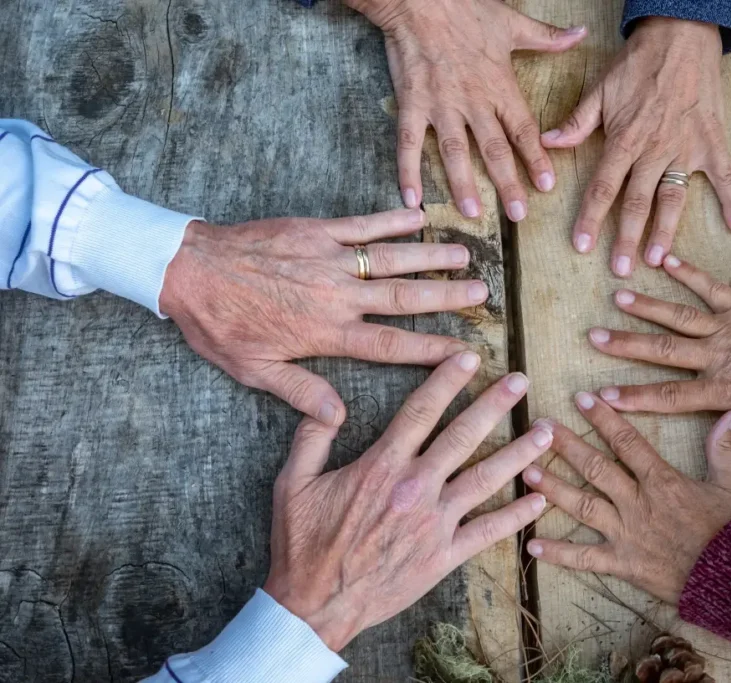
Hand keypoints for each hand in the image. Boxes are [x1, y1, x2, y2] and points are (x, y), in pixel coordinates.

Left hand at [159, 209, 484, 424]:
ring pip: (392, 258)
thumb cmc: (220, 324)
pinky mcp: (315, 231)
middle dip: (447, 296)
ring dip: (431, 256)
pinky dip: (392, 219)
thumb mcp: (255, 371)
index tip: (464, 352)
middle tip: (482, 293)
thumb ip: (302, 391)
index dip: (431, 349)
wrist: (186, 271)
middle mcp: (337, 296)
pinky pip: (361, 225)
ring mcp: (328, 259)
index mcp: (326, 333)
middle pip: (404, 297)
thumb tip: (340, 417)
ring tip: (465, 253)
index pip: (390, 345)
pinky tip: (418, 216)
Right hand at [263, 352, 549, 650]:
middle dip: (495, 404)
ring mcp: (433, 523)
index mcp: (381, 466)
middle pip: (463, 436)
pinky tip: (540, 499)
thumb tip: (326, 402)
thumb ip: (311, 438)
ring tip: (547, 432)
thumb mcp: (292, 483)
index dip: (447, 380)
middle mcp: (414, 488)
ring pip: (485, 479)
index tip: (470, 357)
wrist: (313, 606)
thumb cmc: (301, 545)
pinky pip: (488, 532)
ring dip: (519, 453)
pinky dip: (517, 515)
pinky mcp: (444, 557)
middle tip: (521, 381)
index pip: (421, 412)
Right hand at [352, 0, 585, 219]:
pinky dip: (408, 172)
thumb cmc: (464, 8)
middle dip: (507, 183)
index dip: (536, 159)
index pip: (523, 129)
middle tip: (518, 214)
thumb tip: (580, 35)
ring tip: (472, 212)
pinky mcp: (411, 103)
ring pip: (454, 151)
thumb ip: (547, 38)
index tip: (547, 185)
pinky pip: (408, 143)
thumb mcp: (511, 22)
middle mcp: (472, 101)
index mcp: (499, 86)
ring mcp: (440, 104)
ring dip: (463, 183)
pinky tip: (412, 199)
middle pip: (493, 149)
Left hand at [524, 394, 730, 602]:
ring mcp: (627, 534)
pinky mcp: (622, 564)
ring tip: (527, 472)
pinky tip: (531, 546)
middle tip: (539, 427)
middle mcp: (638, 503)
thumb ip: (724, 448)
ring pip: (583, 505)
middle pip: (596, 468)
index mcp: (662, 481)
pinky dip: (558, 554)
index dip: (603, 418)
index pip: (627, 442)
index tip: (581, 398)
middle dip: (566, 445)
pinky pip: (585, 559)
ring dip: (554, 488)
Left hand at [542, 18, 730, 275]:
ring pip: (673, 198)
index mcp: (624, 139)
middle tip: (622, 270)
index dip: (590, 218)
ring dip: (666, 231)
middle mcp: (654, 150)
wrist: (681, 35)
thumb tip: (548, 143)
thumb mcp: (600, 89)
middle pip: (637, 202)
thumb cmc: (638, 62)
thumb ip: (576, 123)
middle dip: (627, 238)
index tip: (582, 246)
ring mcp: (685, 148)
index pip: (602, 187)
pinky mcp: (712, 142)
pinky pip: (725, 176)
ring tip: (658, 260)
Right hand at [586, 256, 730, 502]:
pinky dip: (690, 273)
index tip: (604, 397)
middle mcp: (722, 357)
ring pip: (682, 317)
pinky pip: (713, 288)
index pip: (673, 397)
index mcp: (727, 391)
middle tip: (593, 337)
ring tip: (618, 298)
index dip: (636, 398)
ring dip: (649, 307)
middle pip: (666, 351)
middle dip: (627, 345)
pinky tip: (666, 260)